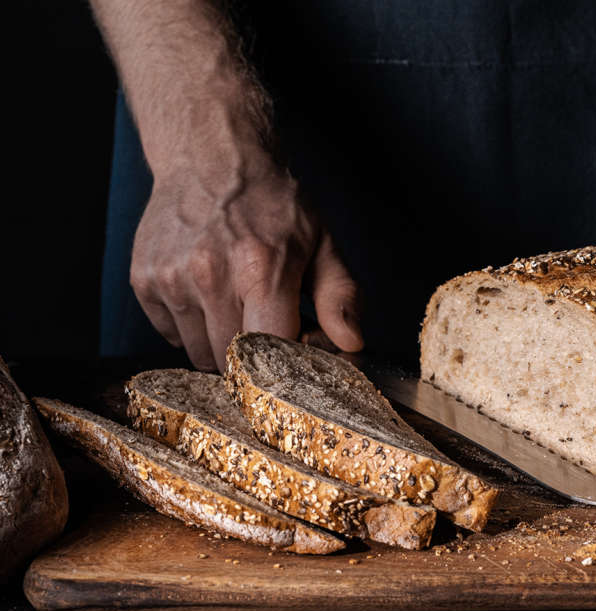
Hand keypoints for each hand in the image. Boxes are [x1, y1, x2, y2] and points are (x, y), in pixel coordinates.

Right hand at [130, 160, 362, 370]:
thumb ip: (339, 297)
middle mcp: (211, 275)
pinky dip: (191, 328)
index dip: (283, 370)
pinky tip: (207, 296)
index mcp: (262, 268)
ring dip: (221, 345)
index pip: (268, 357)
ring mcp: (172, 278)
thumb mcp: (321, 243)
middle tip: (266, 330)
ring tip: (237, 306)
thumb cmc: (273, 204)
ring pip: (199, 355)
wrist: (211, 156)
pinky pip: (171, 335)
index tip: (292, 363)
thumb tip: (351, 343)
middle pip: (232, 363)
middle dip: (254, 361)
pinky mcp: (144, 280)